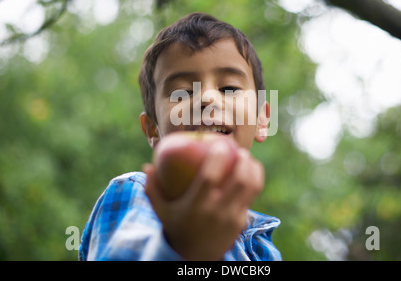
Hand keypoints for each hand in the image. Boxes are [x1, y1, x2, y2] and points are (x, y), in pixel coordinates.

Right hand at [143, 140, 264, 260]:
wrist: (193, 258)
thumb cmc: (175, 227)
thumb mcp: (161, 211)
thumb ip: (152, 188)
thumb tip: (147, 165)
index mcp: (197, 206)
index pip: (210, 177)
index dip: (218, 157)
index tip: (220, 142)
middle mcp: (217, 212)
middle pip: (240, 180)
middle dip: (243, 159)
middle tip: (239, 149)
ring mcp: (232, 218)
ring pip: (252, 187)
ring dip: (253, 168)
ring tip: (247, 158)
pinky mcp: (241, 222)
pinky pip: (251, 197)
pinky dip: (253, 181)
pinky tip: (248, 173)